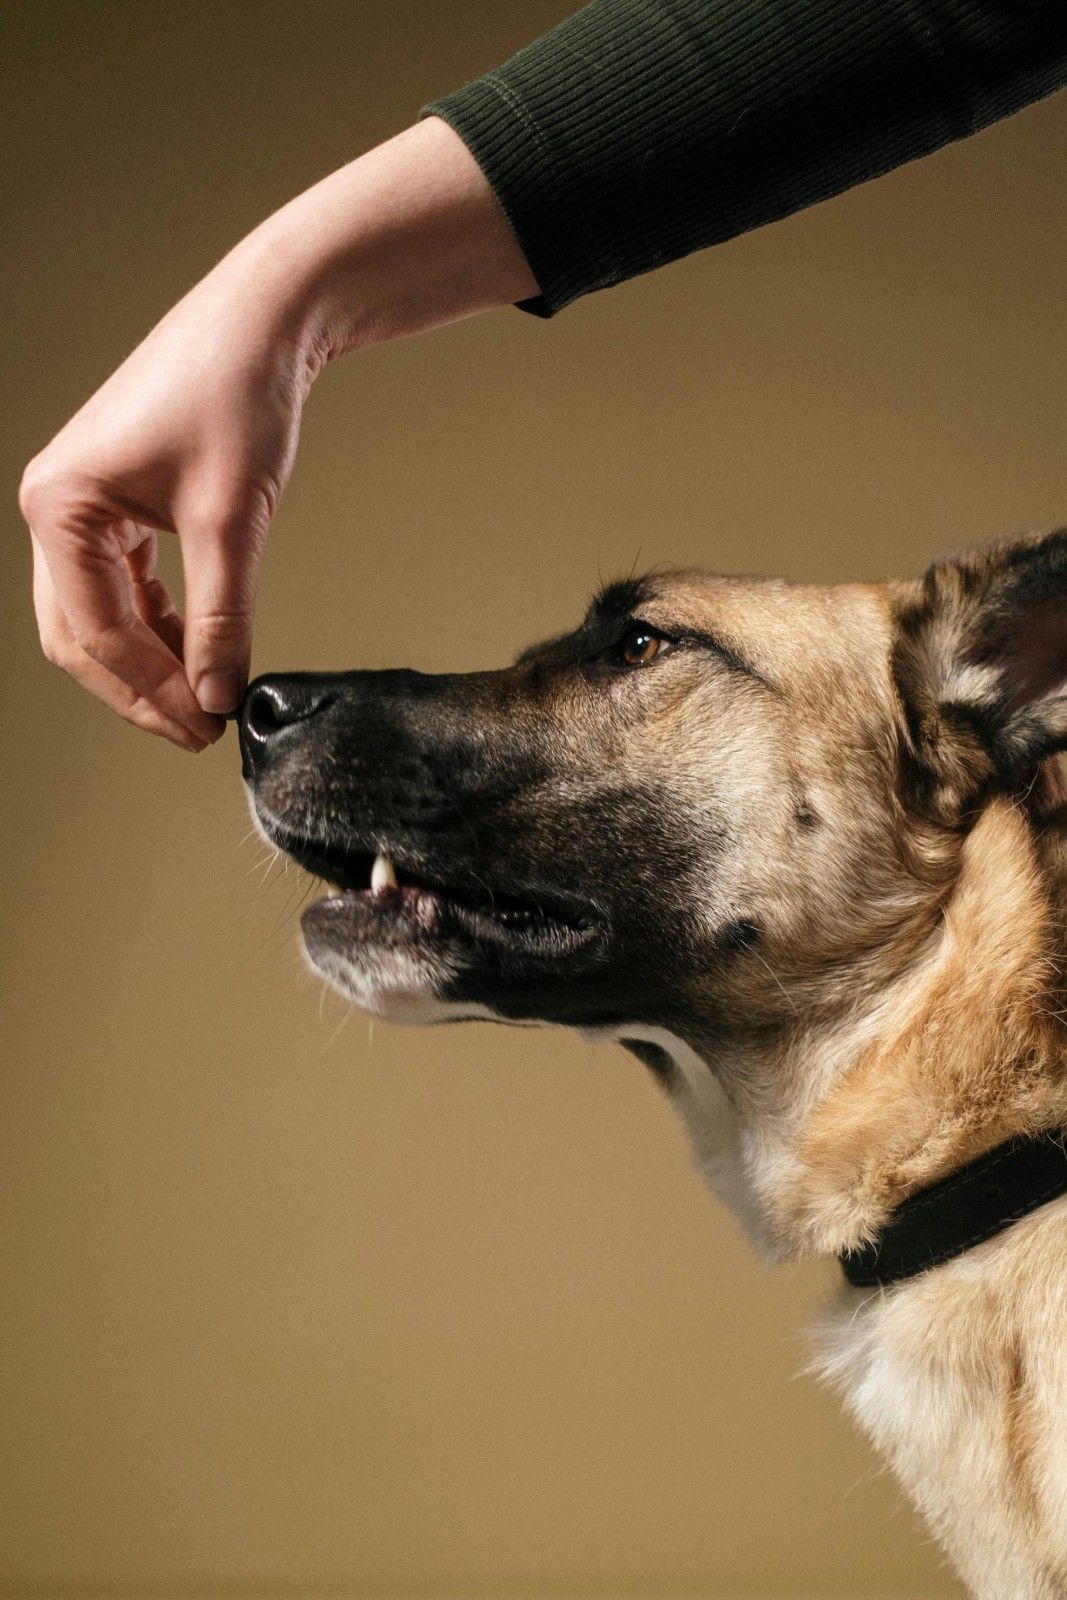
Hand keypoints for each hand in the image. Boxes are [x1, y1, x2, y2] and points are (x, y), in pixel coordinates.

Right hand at [19, 118, 538, 749]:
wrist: (264, 320)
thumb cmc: (237, 395)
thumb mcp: (232, 521)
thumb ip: (222, 619)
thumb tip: (219, 695)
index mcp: (59, 507)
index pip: (97, 634)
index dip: (153, 692)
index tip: (207, 729)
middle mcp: (53, 506)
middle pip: (81, 636)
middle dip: (139, 689)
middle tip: (200, 732)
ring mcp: (80, 505)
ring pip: (99, 617)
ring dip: (148, 663)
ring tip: (207, 701)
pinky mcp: (114, 503)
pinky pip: (123, 587)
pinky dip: (157, 624)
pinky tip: (198, 650)